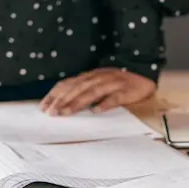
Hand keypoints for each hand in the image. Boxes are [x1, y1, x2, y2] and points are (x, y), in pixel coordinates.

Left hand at [39, 69, 155, 114]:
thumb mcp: (98, 83)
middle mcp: (98, 78)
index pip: (67, 84)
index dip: (54, 95)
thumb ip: (83, 91)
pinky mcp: (126, 91)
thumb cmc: (118, 83)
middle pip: (77, 89)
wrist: (144, 75)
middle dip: (62, 100)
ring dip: (77, 102)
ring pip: (92, 92)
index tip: (43, 107)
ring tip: (66, 113)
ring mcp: (112, 83)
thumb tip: (62, 102)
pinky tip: (96, 111)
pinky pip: (115, 97)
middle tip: (52, 113)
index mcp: (89, 77)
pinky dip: (105, 103)